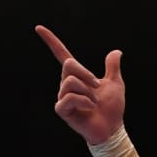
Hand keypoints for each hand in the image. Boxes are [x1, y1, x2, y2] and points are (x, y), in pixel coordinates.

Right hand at [34, 25, 126, 145]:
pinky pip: (70, 97)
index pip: (61, 54)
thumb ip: (112, 67)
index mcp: (77, 76)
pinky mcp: (62, 109)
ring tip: (94, 102)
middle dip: (86, 74)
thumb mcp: (115, 83)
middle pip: (69, 65)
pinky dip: (84, 101)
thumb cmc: (112, 109)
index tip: (39, 28)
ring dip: (88, 92)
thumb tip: (117, 52)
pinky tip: (90, 108)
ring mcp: (63, 97)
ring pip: (71, 82)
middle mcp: (66, 85)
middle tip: (97, 87)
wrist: (112, 128)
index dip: (51, 41)